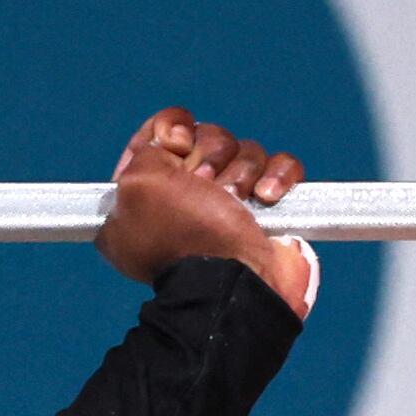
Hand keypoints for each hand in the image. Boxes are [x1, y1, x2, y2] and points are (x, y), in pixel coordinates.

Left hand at [95, 108, 314, 315]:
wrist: (234, 283)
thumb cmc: (185, 237)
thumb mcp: (137, 186)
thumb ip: (144, 150)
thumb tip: (172, 143)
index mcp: (141, 197)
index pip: (156, 135)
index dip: (168, 131)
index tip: (177, 145)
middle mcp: (181, 199)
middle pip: (204, 138)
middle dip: (210, 156)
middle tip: (206, 187)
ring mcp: (225, 205)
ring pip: (243, 151)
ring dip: (242, 172)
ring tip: (237, 201)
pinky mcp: (266, 209)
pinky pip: (279, 167)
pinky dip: (277, 177)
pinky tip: (267, 198)